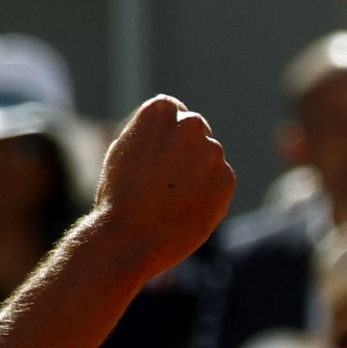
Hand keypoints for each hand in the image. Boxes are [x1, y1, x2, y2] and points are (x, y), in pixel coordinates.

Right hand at [94, 95, 234, 281]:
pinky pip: (220, 183)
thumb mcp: (124, 150)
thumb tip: (171, 132)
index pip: (173, 113)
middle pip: (195, 133)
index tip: (154, 159)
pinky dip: (208, 195)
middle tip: (165, 182)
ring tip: (171, 200)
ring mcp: (212, 152)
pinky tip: (185, 210)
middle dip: (185, 152)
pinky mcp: (227, 180)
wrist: (129, 237)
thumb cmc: (119, 196)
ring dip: (197, 174)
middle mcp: (191, 124)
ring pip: (209, 159)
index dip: (164, 138)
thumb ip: (151, 134)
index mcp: (161, 110)